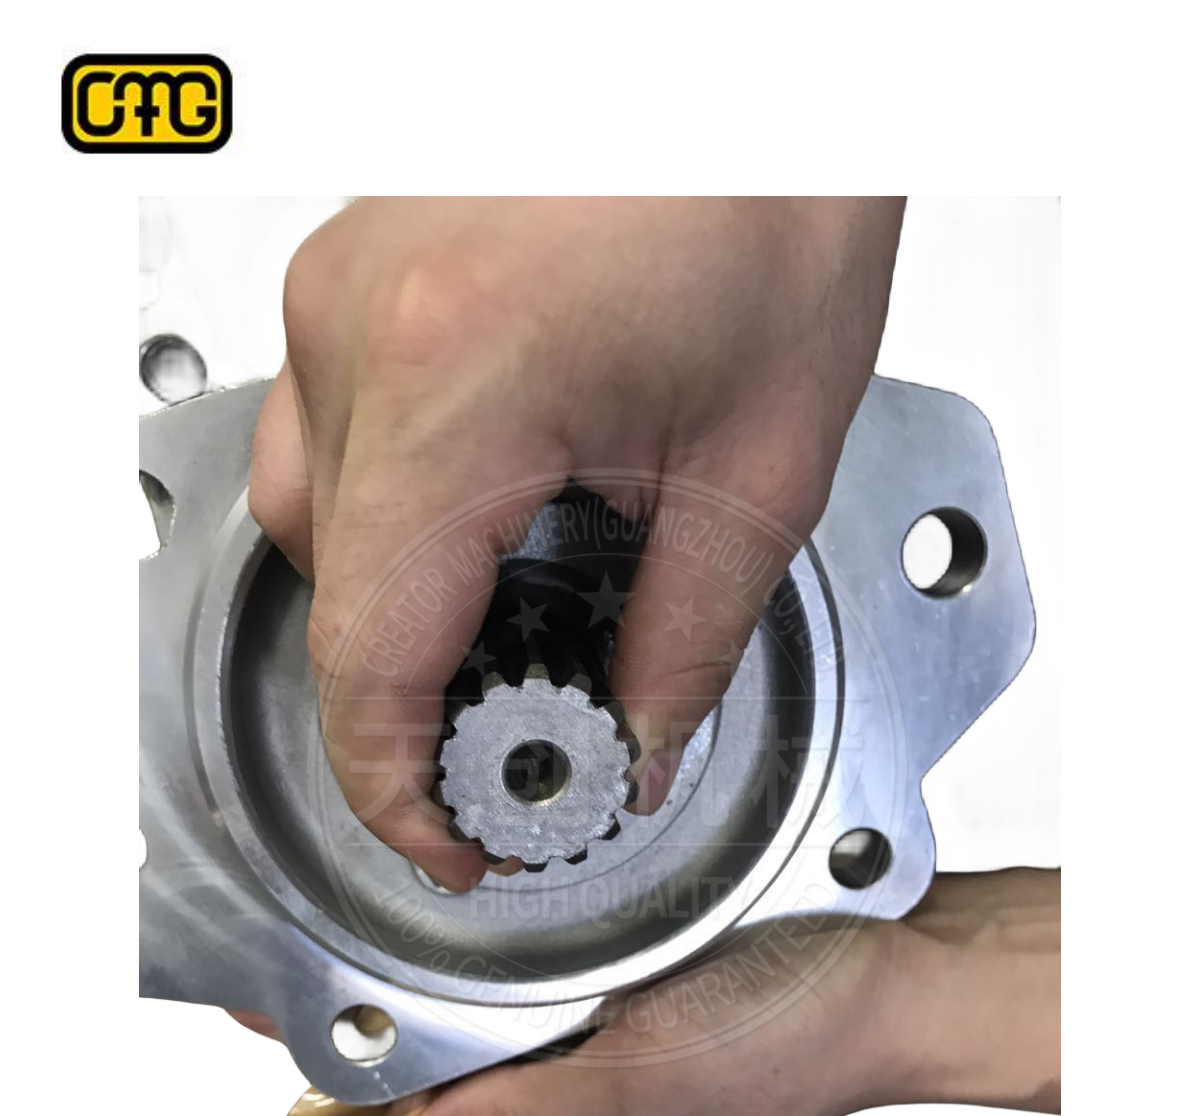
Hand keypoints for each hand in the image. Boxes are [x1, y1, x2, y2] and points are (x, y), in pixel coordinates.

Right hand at [250, 197, 903, 888]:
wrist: (757, 76)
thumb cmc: (775, 198)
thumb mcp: (761, 463)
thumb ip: (690, 638)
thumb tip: (639, 745)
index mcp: (454, 385)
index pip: (369, 653)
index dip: (395, 783)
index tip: (448, 839)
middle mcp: (359, 331)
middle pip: (332, 597)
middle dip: (413, 700)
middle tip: (519, 743)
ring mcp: (342, 293)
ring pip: (313, 520)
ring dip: (400, 605)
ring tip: (514, 630)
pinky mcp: (358, 276)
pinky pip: (332, 438)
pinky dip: (396, 515)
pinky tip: (486, 524)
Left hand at [399, 870, 1060, 1115]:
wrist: (902, 962)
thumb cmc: (798, 1037)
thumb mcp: (648, 1091)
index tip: (373, 1064)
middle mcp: (633, 1113)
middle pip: (511, 1094)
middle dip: (463, 1047)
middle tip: (424, 991)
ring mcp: (661, 1051)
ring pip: (548, 1034)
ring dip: (513, 995)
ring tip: (484, 953)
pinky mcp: (683, 990)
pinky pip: (599, 983)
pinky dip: (569, 959)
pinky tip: (562, 924)